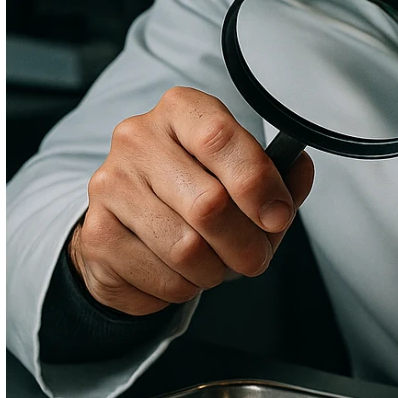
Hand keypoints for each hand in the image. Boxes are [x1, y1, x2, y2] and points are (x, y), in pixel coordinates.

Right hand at [69, 86, 313, 315]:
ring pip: (186, 248)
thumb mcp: (241, 175)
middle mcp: (138, 138)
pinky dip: (184, 287)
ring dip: (215, 270)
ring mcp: (111, 185)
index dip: (258, 184)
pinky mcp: (97, 234)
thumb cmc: (192, 193)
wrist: (129, 227)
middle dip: (246, 243)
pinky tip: (180, 272)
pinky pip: (162, 277)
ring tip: (216, 264)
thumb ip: (277, 175)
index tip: (278, 215)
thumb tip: (300, 169)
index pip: (221, 138)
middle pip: (208, 204)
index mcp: (181, 110)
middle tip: (256, 256)